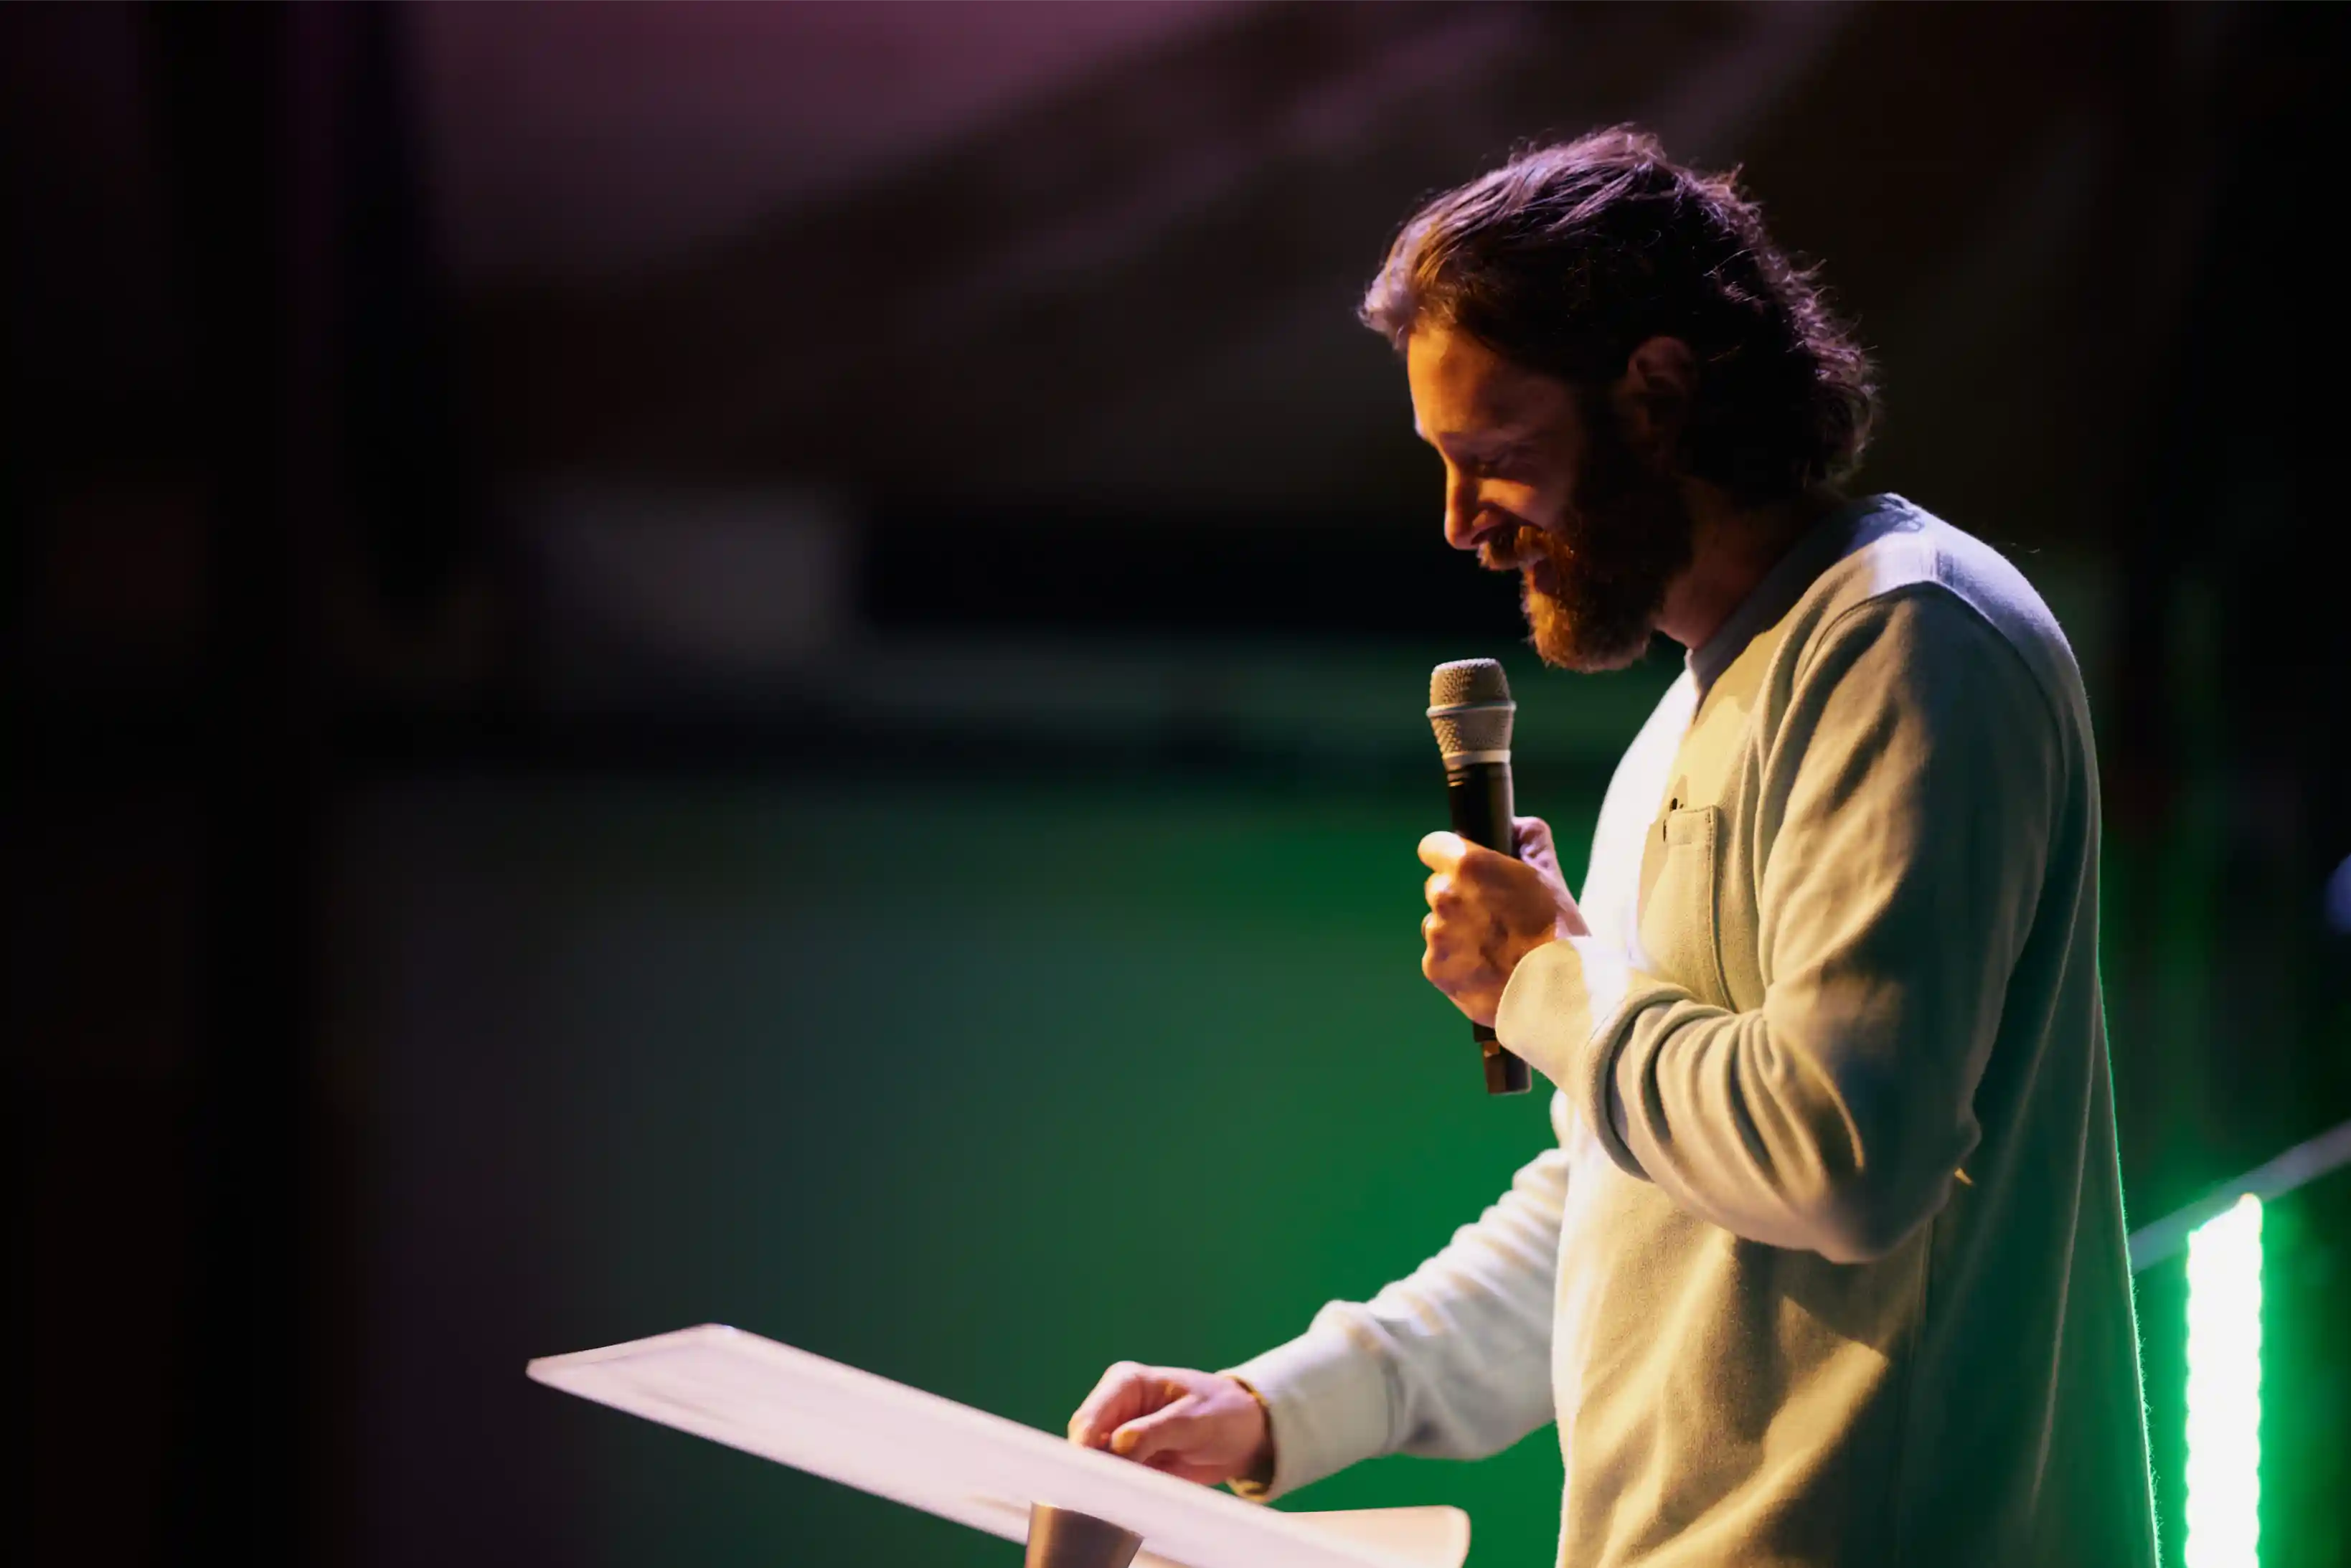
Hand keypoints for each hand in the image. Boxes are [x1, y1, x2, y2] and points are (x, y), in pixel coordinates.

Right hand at [1066, 1363, 1271, 1486]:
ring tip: (1125, 1501)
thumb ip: (1152, 1432)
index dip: (1084, 1448)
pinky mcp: (1131, 1460)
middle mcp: (1117, 1407)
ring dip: (1107, 1484)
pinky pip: (1115, 1480)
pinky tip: (1133, 1503)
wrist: (1248, 1434)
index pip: (1089, 1418)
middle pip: (1085, 1444)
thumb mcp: (1193, 1421)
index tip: (1090, 1479)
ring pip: (1096, 1465)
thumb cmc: (1224, 1413)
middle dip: (1094, 1470)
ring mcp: (1121, 1435)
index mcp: (1126, 1383)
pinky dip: (1120, 1492)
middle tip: (1111, 1497)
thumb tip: (1115, 1447)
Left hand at [1419, 816, 1588, 1026]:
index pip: (1433, 846)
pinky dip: (1457, 962)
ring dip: (1456, 931)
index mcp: (1466, 865)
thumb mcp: (1550, 875)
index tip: (1466, 869)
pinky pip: (1439, 958)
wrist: (1556, 991)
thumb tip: (1516, 826)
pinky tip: (1486, 968)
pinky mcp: (1435, 969)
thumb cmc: (1556, 930)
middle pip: (1438, 887)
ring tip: (1494, 946)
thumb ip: (1529, 840)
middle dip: (1459, 897)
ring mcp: (1437, 935)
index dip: (1450, 855)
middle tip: (1493, 914)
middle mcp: (1443, 896)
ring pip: (1438, 924)